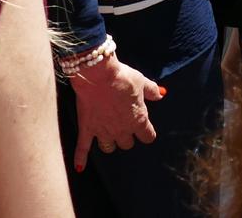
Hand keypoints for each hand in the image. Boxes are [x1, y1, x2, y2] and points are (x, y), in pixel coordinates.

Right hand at [69, 53, 161, 171]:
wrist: (97, 74)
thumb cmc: (121, 77)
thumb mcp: (141, 81)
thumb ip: (152, 90)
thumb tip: (161, 95)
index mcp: (138, 120)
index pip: (148, 137)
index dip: (146, 132)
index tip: (145, 129)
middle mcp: (121, 130)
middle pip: (127, 144)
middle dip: (126, 136)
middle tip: (124, 125)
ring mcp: (103, 131)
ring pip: (108, 147)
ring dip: (110, 143)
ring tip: (109, 136)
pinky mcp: (87, 128)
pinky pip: (83, 148)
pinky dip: (80, 158)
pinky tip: (80, 167)